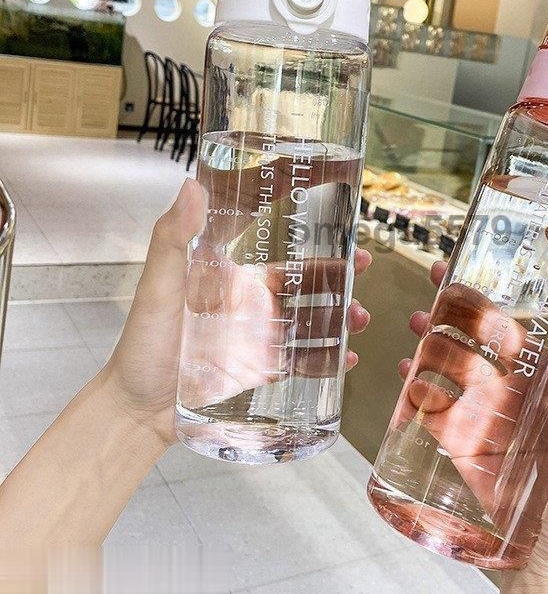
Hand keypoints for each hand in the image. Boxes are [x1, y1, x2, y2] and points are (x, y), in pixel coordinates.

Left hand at [103, 179, 371, 444]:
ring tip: (358, 318)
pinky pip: (306, 360)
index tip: (331, 194)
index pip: (276, 242)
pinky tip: (347, 359)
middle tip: (364, 263)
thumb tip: (191, 185)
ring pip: (314, 318)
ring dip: (341, 315)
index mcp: (234, 274)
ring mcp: (263, 335)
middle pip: (307, 279)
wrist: (138, 408)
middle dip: (339, 273)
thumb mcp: (156, 286)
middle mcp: (254, 300)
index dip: (303, 218)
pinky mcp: (266, 368)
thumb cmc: (143, 342)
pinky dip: (330, 359)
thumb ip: (172, 238)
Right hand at [403, 263, 547, 573]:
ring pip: (461, 364)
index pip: (537, 329)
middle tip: (440, 277)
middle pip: (490, 339)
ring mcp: (492, 417)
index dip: (517, 294)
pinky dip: (421, 384)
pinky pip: (440, 405)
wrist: (547, 570)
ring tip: (419, 319)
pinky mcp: (465, 443)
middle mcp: (524, 395)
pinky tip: (407, 370)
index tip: (497, 263)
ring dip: (438, 338)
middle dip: (464, 307)